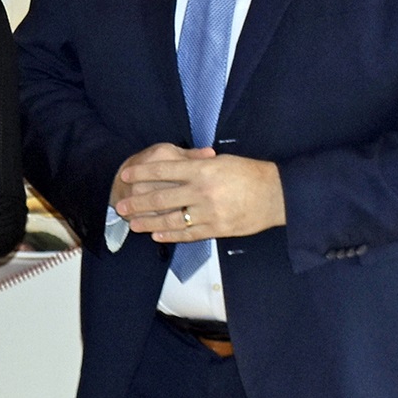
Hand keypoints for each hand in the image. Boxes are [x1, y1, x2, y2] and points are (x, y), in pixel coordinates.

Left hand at [111, 143, 285, 240]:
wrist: (276, 195)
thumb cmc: (249, 173)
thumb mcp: (220, 161)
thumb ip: (195, 164)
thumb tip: (170, 163)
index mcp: (202, 170)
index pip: (163, 170)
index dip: (141, 172)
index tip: (125, 175)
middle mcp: (202, 191)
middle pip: (162, 198)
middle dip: (138, 203)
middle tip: (121, 206)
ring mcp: (209, 212)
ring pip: (172, 219)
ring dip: (149, 223)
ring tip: (134, 224)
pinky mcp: (217, 229)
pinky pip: (189, 233)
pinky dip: (172, 235)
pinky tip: (157, 235)